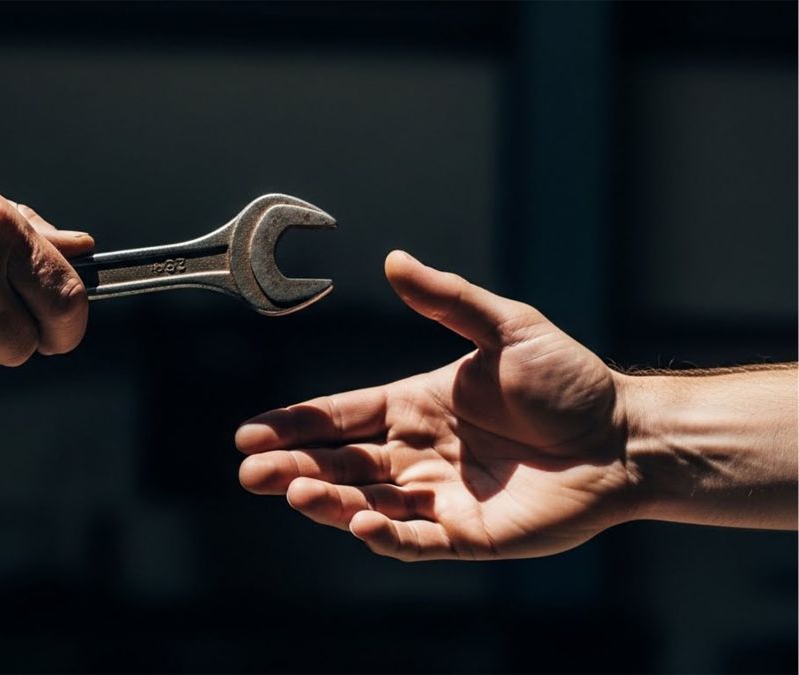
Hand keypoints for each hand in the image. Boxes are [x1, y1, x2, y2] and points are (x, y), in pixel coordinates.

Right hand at [236, 251, 635, 560]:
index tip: (251, 435)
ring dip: (328, 500)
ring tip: (296, 492)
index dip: (295, 425)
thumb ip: (448, 301)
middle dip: (292, 468)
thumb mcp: (507, 329)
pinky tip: (359, 522)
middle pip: (340, 463)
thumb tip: (394, 260)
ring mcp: (438, 498)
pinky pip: (415, 541)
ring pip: (366, 503)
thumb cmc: (570, 381)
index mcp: (414, 406)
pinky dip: (384, 536)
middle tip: (252, 473)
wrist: (627, 438)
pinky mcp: (468, 536)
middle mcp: (417, 454)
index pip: (340, 417)